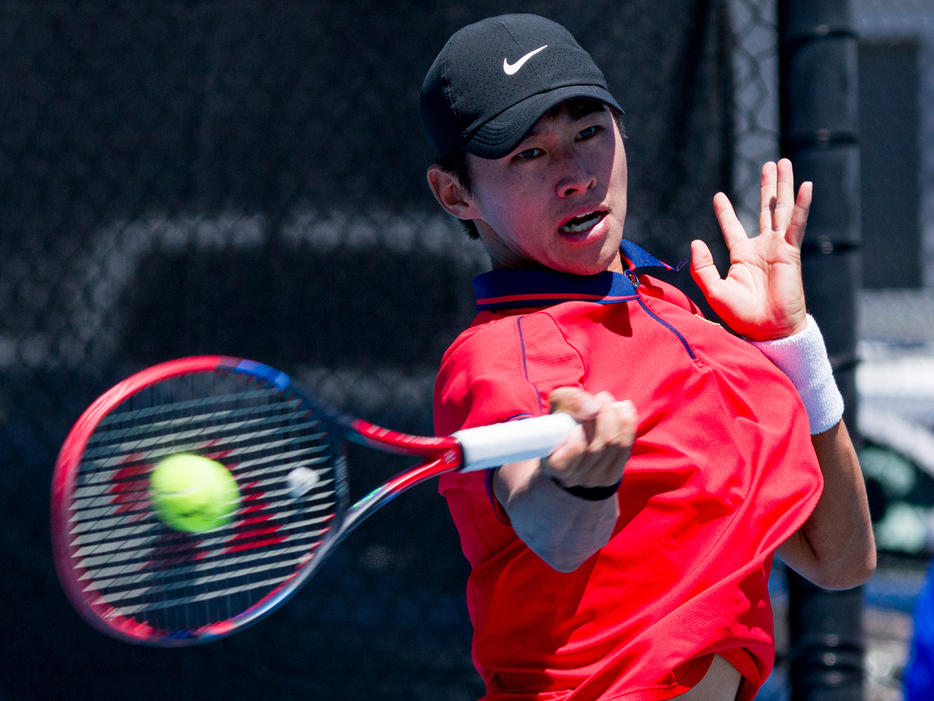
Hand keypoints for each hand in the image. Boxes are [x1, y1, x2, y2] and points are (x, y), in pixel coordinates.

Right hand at [542, 388, 635, 487]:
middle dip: (604, 416)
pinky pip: (626, 447)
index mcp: (552, 465)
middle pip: (596, 447)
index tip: (578, 424)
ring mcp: (594, 480)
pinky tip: (624, 409)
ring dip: (617, 417)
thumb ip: (571, 401)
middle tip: (602, 397)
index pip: (566, 461)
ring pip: (614, 445)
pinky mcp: (612, 476)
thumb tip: (594, 408)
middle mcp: (572, 479)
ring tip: (611, 401)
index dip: (576, 440)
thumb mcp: (559, 403)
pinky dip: (628, 424)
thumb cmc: (563, 419)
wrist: (575, 436)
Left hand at [690, 158, 811, 340]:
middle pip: (765, 210)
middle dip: (767, 187)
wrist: (767, 330)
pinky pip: (796, 224)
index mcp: (742, 257)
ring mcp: (778, 248)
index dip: (725, 212)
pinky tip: (805, 185)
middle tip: (769, 164)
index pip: (732, 227)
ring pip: (781, 209)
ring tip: (784, 162)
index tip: (718, 196)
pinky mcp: (791, 252)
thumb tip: (695, 242)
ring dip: (783, 186)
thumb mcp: (714, 290)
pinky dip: (801, 205)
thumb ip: (703, 267)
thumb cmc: (742, 316)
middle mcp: (762, 248)